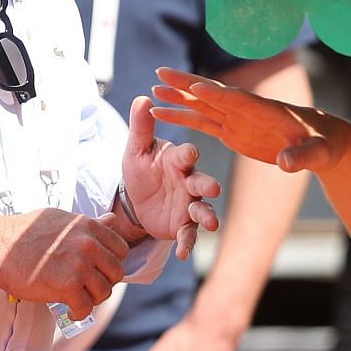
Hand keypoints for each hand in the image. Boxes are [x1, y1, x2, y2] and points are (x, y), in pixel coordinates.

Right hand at [0, 209, 130, 320]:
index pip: (121, 249)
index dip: (112, 263)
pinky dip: (79, 313)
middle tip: (88, 288)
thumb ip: (89, 223)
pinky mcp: (67, 285)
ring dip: (92, 299)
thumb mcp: (61, 219)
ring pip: (104, 292)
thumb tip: (111, 219)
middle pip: (116, 273)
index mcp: (89, 227)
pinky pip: (86, 307)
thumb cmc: (24, 233)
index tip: (99, 270)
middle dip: (104, 283)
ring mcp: (79, 265)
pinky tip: (70, 311)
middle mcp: (88, 245)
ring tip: (78, 299)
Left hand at [119, 95, 222, 259]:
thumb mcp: (136, 150)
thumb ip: (141, 127)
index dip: (188, 154)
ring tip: (211, 223)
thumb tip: (142, 98)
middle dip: (207, 184)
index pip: (187, 154)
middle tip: (213, 188)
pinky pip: (188, 234)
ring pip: (202, 209)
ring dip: (207, 215)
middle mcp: (189, 182)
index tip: (191, 153)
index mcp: (178, 160)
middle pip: (201, 182)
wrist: (136, 200)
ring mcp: (189, 205)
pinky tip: (182, 253)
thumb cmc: (142, 169)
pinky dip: (187, 244)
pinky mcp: (183, 225)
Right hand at [150, 68, 350, 175]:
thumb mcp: (318, 154)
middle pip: (213, 94)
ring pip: (203, 106)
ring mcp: (238, 120)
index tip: (195, 88)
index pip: (239, 100)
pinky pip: (204, 123)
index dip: (218, 94)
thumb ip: (302, 157)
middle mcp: (248, 111)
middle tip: (160, 72)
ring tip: (152, 91)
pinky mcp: (233, 132)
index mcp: (267, 111)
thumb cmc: (324, 146)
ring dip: (179, 98)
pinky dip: (183, 117)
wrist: (323, 143)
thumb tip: (286, 164)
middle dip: (188, 84)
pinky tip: (162, 113)